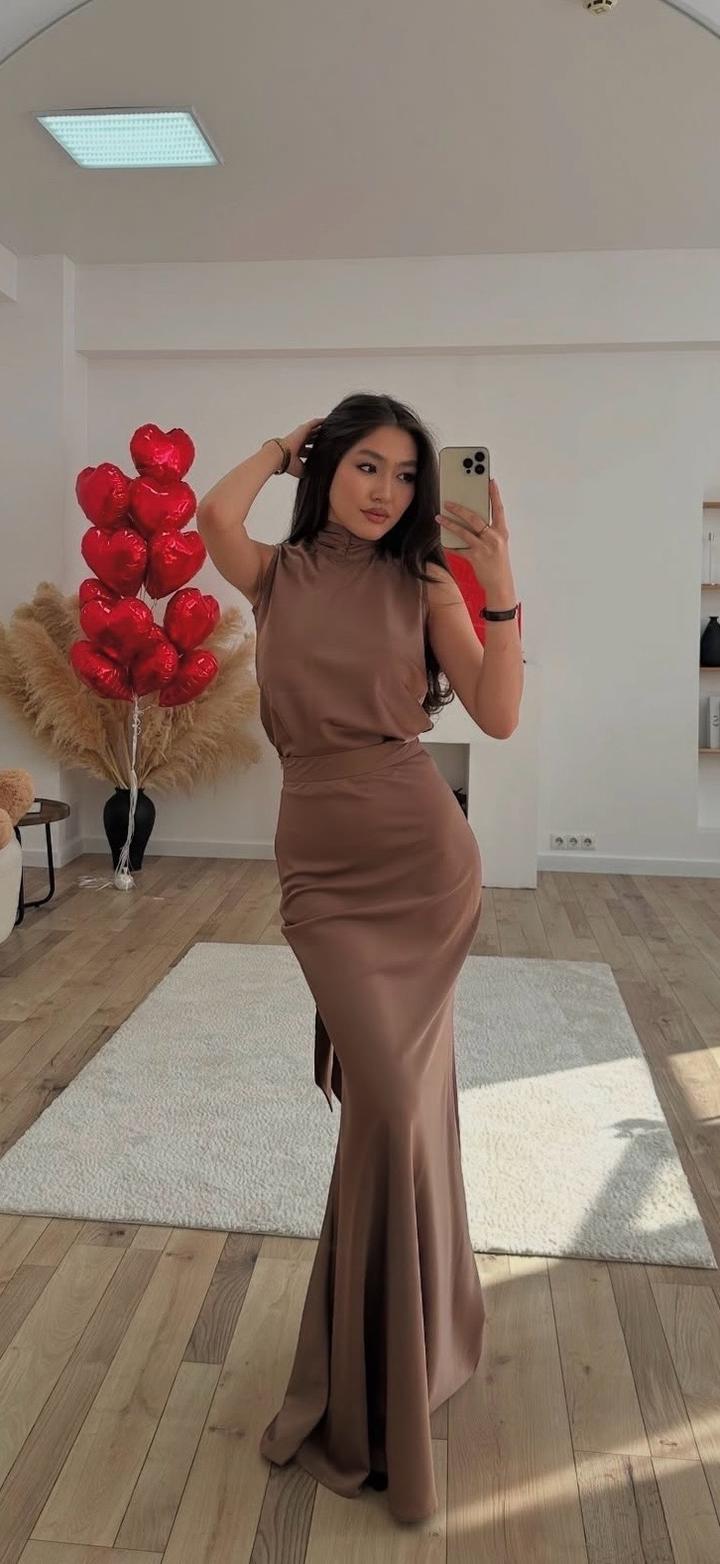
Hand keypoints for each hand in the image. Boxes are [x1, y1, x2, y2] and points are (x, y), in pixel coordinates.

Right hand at [280, 417, 326, 477]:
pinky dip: (321, 421)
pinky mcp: (304, 428)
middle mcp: (300, 442)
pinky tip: (328, 420)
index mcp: (298, 452)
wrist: (282, 455)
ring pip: (314, 430)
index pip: (310, 450)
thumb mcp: (303, 470)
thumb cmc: (289, 463)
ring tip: (331, 428)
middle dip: (320, 439)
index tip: (325, 452)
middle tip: (331, 439)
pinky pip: (314, 423)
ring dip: (321, 429)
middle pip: (313, 439)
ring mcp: (301, 435)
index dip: (317, 451)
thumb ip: (311, 469)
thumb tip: (320, 473)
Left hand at [438, 478, 515, 594]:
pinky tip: (441, 540)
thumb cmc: (498, 562)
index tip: (489, 481)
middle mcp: (494, 538)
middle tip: (448, 502)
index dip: (494, 494)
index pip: (498, 509)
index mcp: (501, 532)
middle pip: (475, 518)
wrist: (500, 584)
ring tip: (439, 517)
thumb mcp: (498, 544)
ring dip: (449, 524)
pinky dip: (449, 544)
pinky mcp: (475, 558)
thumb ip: (488, 531)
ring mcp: (485, 548)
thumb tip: (471, 518)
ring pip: (464, 532)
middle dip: (460, 509)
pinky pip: (458, 548)